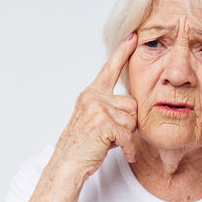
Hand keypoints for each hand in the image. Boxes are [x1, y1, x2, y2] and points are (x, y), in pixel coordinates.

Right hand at [53, 32, 137, 176]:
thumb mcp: (95, 119)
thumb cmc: (83, 145)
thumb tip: (133, 107)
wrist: (67, 165)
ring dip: (127, 135)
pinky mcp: (102, 123)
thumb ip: (110, 107)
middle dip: (129, 122)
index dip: (123, 52)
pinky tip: (125, 154)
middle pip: (132, 104)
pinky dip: (129, 148)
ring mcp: (97, 109)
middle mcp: (93, 97)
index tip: (133, 37)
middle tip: (113, 135)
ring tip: (110, 142)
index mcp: (92, 94)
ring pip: (133, 119)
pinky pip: (128, 135)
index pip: (110, 69)